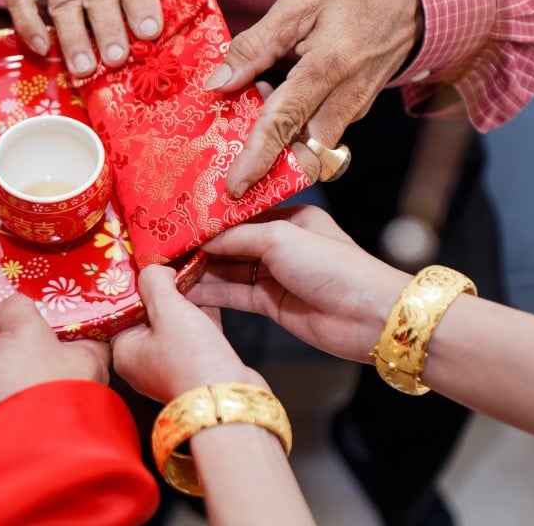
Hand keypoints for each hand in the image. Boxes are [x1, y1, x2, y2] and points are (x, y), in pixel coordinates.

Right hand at [0, 296, 109, 433]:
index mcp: (82, 361)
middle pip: (27, 342)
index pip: (79, 328)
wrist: (3, 458)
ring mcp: (17, 400)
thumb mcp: (29, 332)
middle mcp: (53, 381)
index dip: (58, 308)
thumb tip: (1, 313)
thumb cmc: (32, 392)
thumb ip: (16, 309)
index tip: (37, 289)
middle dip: (3, 320)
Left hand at [111, 266, 265, 402]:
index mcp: (125, 351)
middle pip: (149, 313)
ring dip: (184, 298)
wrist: (230, 400)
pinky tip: (209, 289)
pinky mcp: (197, 363)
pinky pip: (195, 330)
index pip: (122, 310)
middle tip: (171, 262)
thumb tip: (152, 269)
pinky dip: (201, 312)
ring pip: (174, 320)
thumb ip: (155, 283)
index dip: (135, 285)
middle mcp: (144, 360)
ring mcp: (171, 363)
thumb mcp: (168, 310)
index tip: (145, 263)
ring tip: (192, 269)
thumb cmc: (192, 360)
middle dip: (163, 288)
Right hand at [189, 205, 411, 362]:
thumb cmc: (334, 267)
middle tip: (165, 249)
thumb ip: (237, 237)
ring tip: (167, 271)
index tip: (179, 224)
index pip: (241, 217)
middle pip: (232, 244)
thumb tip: (203, 240)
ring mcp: (277, 276)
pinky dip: (211, 293)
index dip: (210, 222)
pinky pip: (234, 295)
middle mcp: (282, 245)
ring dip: (202, 272)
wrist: (369, 317)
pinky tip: (186, 291)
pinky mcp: (272, 304)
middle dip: (201, 247)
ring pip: (230, 270)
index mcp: (290, 219)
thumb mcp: (280, 238)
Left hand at [204, 0, 422, 196]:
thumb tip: (218, 83)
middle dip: (268, 163)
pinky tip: (278, 98)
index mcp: (328, 65)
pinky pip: (319, 134)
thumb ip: (255, 46)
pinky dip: (293, 129)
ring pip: (312, 148)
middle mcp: (347, 98)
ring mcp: (356, 110)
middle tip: (237, 143)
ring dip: (280, 141)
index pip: (287, 120)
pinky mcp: (356, 114)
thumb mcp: (297, 6)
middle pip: (305, 152)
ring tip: (261, 99)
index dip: (259, 157)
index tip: (236, 185)